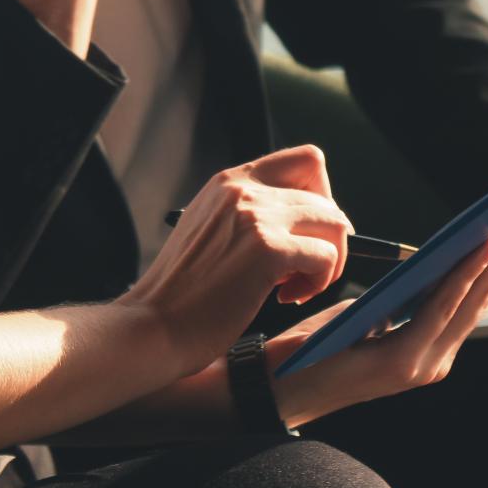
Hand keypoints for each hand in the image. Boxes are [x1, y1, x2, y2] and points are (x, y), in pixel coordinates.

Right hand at [123, 146, 353, 375]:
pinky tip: (286, 298)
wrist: (153, 325)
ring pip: (334, 224)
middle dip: (327, 238)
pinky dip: (319, 281)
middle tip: (303, 270)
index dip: (320, 198)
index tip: (306, 233)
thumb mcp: (210, 230)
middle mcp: (243, 188)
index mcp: (229, 181)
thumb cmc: (182, 292)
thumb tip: (307, 223)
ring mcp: (256, 216)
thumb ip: (249, 215)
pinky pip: (326, 256)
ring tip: (295, 286)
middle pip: (325, 197)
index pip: (306, 162)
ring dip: (327, 261)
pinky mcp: (267, 250)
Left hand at [270, 203, 487, 428]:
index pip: (479, 291)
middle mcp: (437, 355)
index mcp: (432, 341)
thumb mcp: (370, 310)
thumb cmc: (319, 343)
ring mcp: (425, 362)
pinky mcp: (404, 363)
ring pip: (474, 297)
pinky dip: (468, 275)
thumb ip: (404, 295)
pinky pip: (442, 308)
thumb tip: (434, 259)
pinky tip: (487, 245)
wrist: (276, 385)